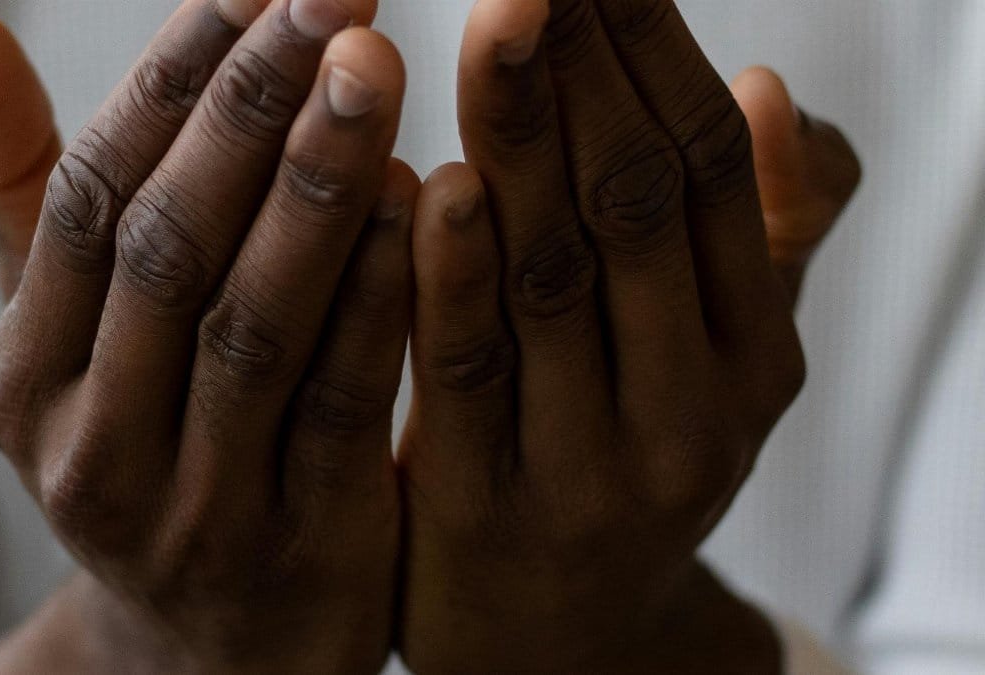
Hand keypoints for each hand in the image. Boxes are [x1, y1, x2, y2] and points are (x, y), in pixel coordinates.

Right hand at [0, 2, 414, 671]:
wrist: (214, 655)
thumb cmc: (157, 455)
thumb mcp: (79, 352)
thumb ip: (35, 204)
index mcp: (26, 380)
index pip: (91, 199)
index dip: (169, 82)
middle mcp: (90, 445)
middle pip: (168, 247)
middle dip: (249, 110)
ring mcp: (193, 508)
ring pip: (252, 323)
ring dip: (315, 188)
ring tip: (373, 70)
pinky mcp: (301, 550)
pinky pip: (341, 407)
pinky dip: (378, 299)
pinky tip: (428, 202)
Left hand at [398, 0, 859, 671]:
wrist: (563, 646)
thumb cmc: (624, 466)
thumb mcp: (712, 370)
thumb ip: (753, 241)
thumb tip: (774, 91)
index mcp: (754, 357)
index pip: (706, 174)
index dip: (656, 53)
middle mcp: (691, 408)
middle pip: (638, 207)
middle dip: (589, 70)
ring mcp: (593, 467)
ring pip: (558, 279)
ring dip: (527, 142)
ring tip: (504, 25)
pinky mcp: (487, 514)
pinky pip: (467, 378)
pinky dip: (455, 276)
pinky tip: (435, 184)